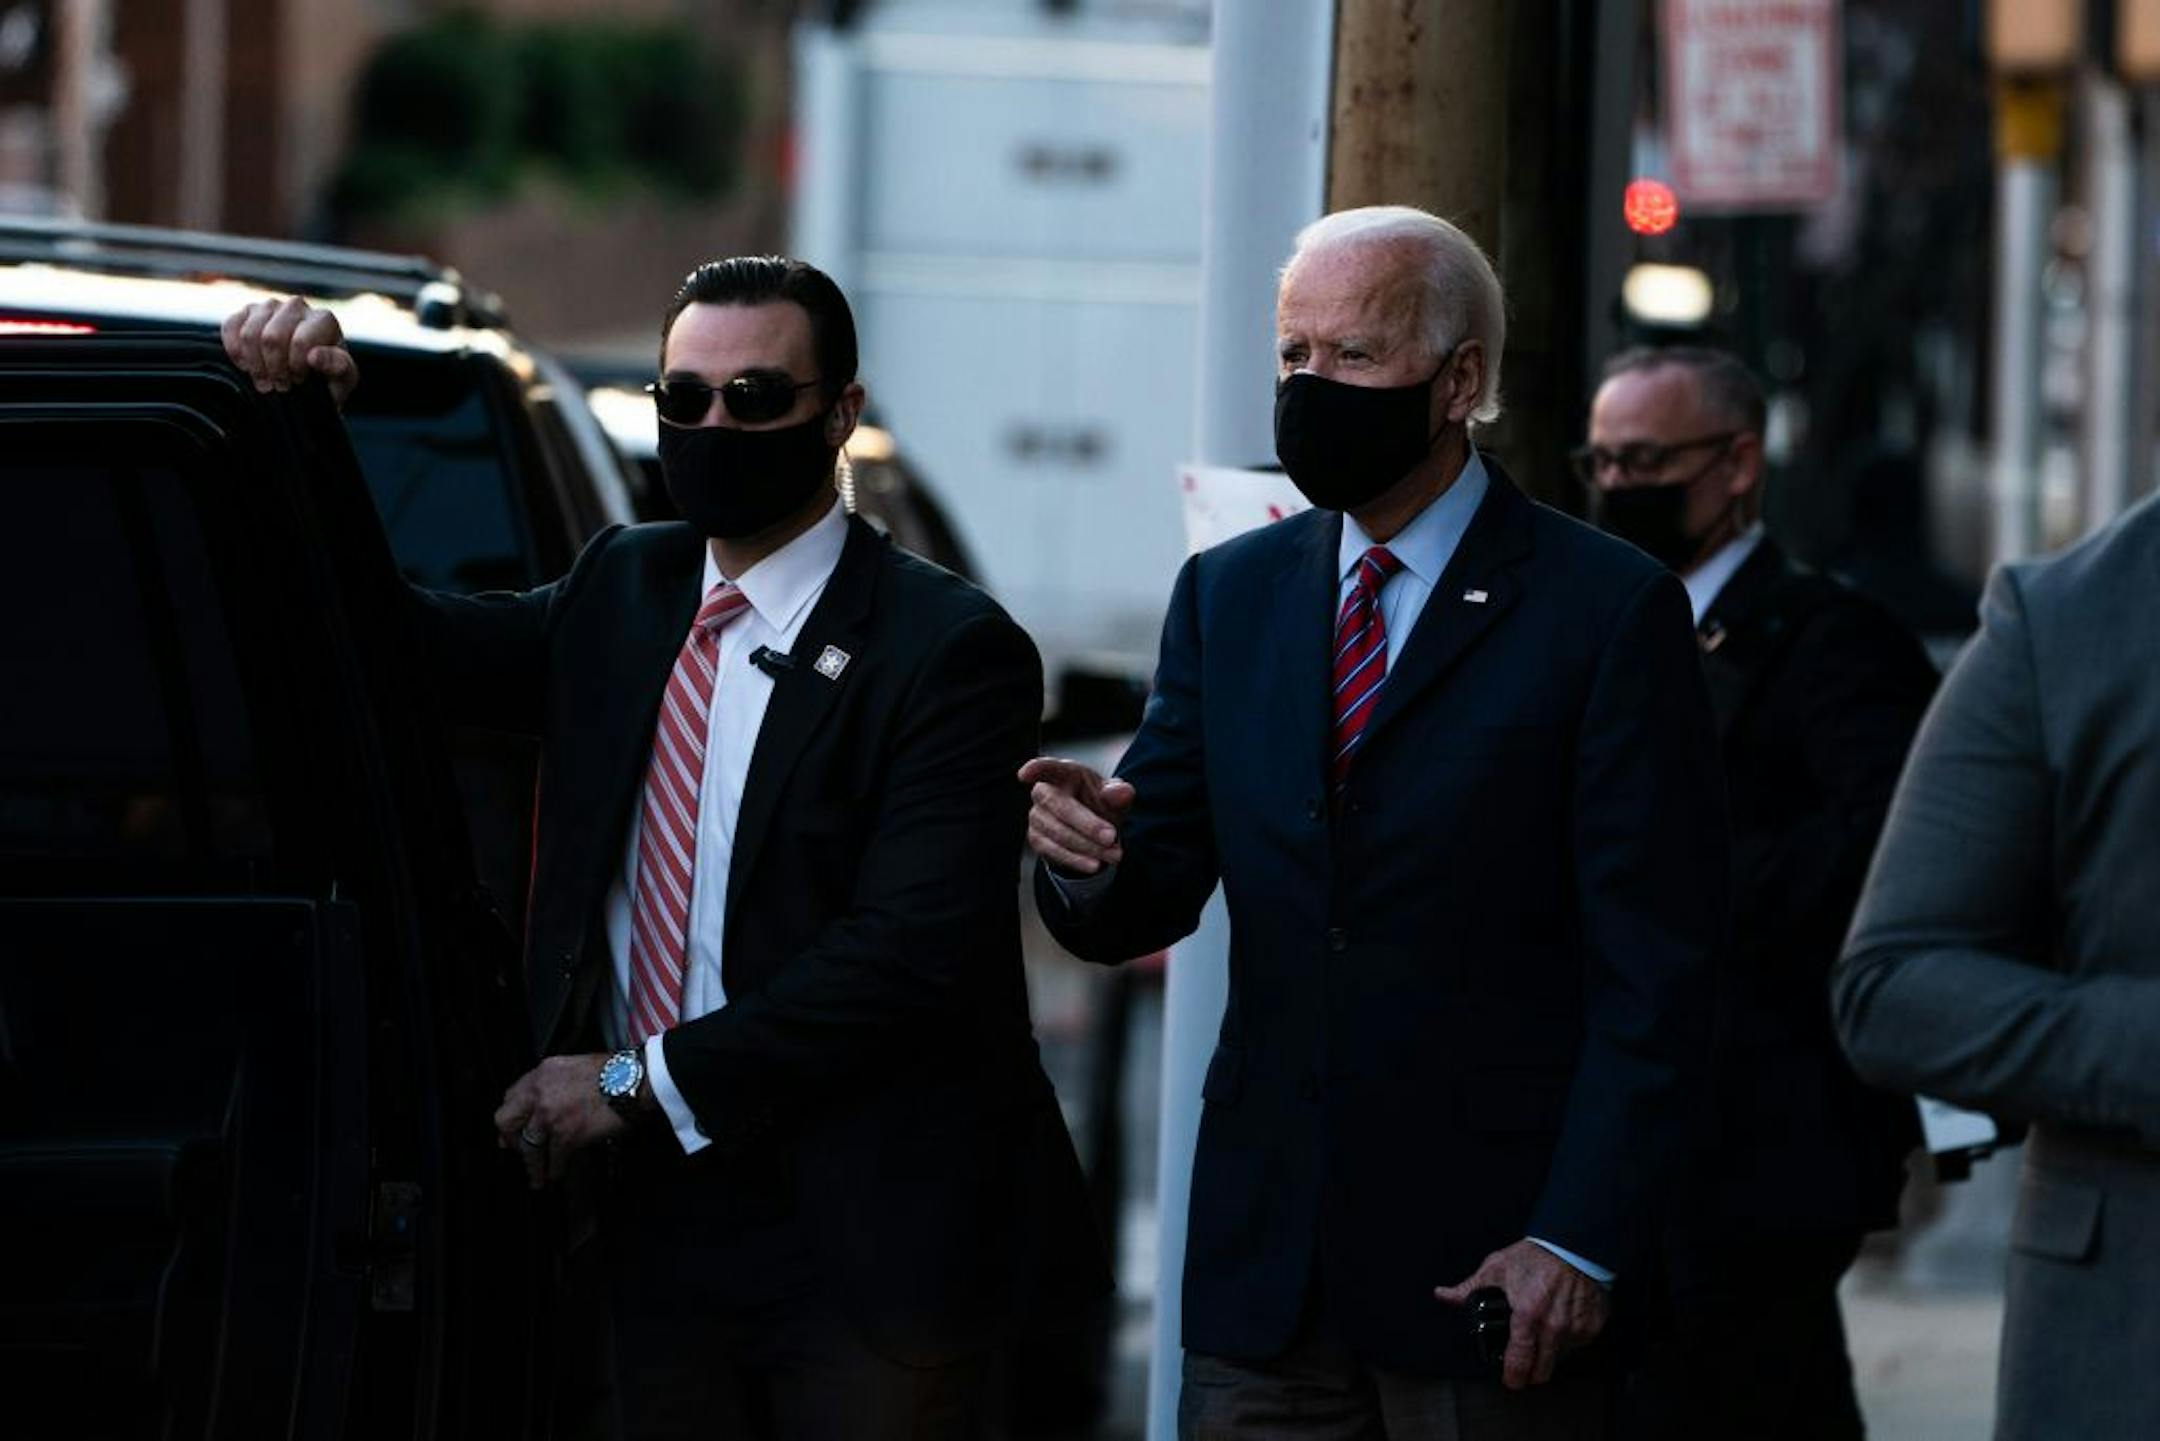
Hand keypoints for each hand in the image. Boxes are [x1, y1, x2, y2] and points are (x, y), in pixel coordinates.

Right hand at [220, 297, 358, 407]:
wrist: (308, 380)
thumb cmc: (328, 379)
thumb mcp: (343, 379)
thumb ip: (337, 366)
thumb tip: (314, 356)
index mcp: (324, 319)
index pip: (300, 342)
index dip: (295, 368)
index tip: (299, 382)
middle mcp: (297, 306)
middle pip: (272, 338)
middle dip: (274, 369)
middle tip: (280, 386)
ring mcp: (269, 306)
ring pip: (249, 334)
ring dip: (255, 364)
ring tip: (266, 381)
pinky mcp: (246, 312)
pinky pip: (231, 327)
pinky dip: (235, 352)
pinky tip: (247, 367)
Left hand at [492, 1053, 626, 1189]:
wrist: (633, 1081)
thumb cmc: (613, 1072)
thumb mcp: (574, 1066)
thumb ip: (554, 1083)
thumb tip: (547, 1103)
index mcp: (542, 1074)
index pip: (511, 1096)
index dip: (513, 1115)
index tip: (515, 1127)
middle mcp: (539, 1093)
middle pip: (506, 1120)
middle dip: (511, 1139)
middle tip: (518, 1150)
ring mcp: (550, 1115)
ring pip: (528, 1146)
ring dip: (532, 1164)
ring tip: (536, 1176)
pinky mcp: (566, 1135)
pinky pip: (552, 1158)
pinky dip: (555, 1169)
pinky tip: (557, 1173)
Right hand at [1018, 756, 1135, 875]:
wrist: (1093, 833)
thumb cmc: (1100, 805)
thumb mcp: (1115, 798)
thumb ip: (1120, 793)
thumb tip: (1120, 792)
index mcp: (1064, 773)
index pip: (1048, 767)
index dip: (1036, 769)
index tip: (1024, 775)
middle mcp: (1044, 793)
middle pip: (1058, 805)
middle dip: (1087, 824)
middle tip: (1111, 837)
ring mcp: (1037, 817)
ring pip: (1058, 833)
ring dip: (1088, 846)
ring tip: (1114, 854)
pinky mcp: (1037, 839)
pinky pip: (1055, 851)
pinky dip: (1077, 860)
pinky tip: (1095, 865)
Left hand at [1435, 1239, 1609, 1389]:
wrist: (1574, 1243)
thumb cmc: (1536, 1255)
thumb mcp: (1497, 1268)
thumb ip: (1470, 1289)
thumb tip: (1444, 1295)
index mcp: (1528, 1315)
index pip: (1520, 1361)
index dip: (1513, 1376)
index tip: (1510, 1380)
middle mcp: (1554, 1327)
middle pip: (1542, 1371)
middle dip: (1531, 1372)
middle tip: (1525, 1362)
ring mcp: (1576, 1329)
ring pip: (1560, 1359)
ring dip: (1550, 1353)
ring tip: (1542, 1332)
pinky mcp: (1592, 1327)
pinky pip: (1577, 1345)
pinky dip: (1567, 1339)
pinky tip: (1560, 1321)